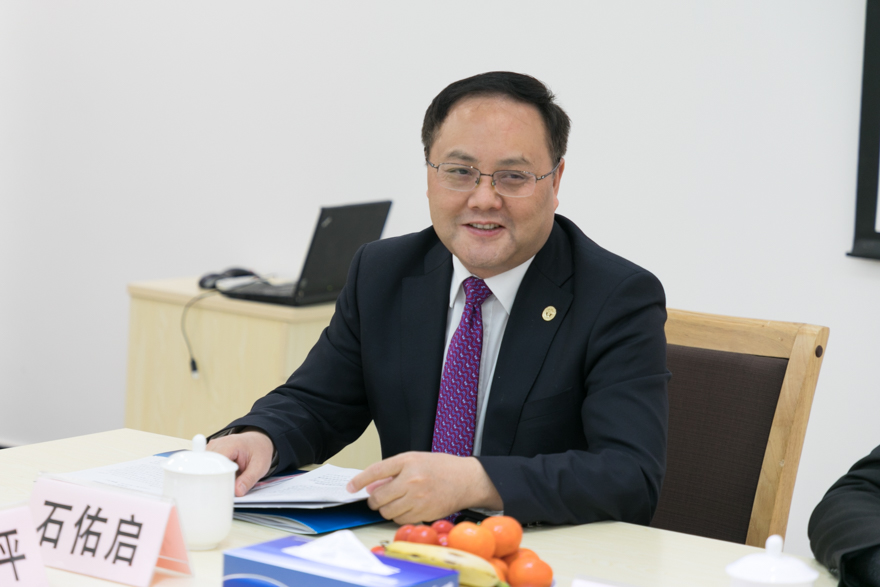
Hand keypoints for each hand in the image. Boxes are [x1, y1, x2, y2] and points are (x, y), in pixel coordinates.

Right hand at [207, 430, 274, 496]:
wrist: (258, 441)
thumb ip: (249, 479)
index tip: (218, 490)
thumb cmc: (259, 451)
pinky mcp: (210, 453)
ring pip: (203, 466)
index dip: (215, 476)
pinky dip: (209, 474)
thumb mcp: (260, 466)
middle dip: (211, 479)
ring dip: (209, 477)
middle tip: (218, 493)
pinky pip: (205, 465)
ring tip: (219, 487)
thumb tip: (237, 492)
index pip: (215, 462)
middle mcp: (218, 444)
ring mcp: (212, 448)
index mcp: (231, 444)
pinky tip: (217, 482)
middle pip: (206, 464)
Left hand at [346, 452, 502, 523]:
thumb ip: (392, 471)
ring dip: (386, 509)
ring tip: (396, 501)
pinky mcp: (424, 513)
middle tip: (378, 497)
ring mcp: (418, 499)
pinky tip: (407, 508)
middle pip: (378, 498)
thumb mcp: (415, 460)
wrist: (467, 480)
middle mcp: (411, 481)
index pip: (375, 471)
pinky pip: (400, 520)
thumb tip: (370, 487)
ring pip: (387, 511)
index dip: (359, 481)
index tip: (350, 487)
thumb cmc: (441, 468)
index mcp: (408, 462)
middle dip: (374, 500)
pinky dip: (398, 516)